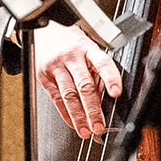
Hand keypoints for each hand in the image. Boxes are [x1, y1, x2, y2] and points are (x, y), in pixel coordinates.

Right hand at [35, 21, 123, 138]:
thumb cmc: (70, 41)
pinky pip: (56, 99)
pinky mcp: (44, 76)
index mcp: (87, 49)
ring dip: (78, 116)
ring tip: (86, 130)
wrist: (44, 30)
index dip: (110, 78)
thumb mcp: (88, 48)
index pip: (102, 63)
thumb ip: (96, 71)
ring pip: (68, 95)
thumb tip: (103, 98)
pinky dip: (65, 113)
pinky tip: (72, 123)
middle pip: (83, 86)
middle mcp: (71, 57)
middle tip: (99, 126)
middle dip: (92, 109)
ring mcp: (56, 67)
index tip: (116, 93)